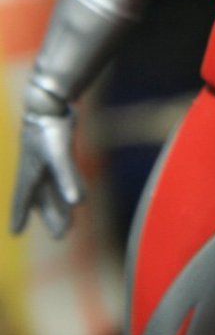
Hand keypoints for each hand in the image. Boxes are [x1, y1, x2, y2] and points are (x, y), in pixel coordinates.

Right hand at [12, 102, 83, 238]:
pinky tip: (76, 194)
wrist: (50, 100)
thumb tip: (79, 203)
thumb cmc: (50, 127)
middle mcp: (35, 167)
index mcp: (30, 172)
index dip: (20, 215)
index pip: (24, 199)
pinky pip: (61, 174)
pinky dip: (66, 185)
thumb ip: (68, 177)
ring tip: (69, 222)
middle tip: (60, 235)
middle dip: (51, 217)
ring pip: (52, 187)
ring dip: (60, 204)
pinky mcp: (58, 148)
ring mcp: (46, 158)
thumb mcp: (59, 154)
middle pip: (42, 198)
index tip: (15, 232)